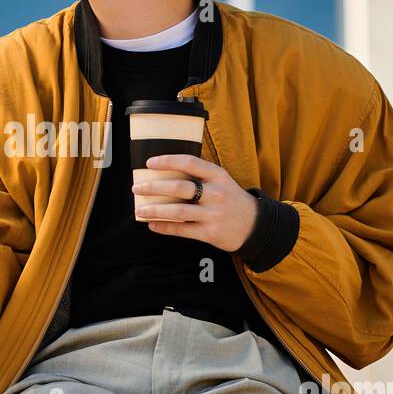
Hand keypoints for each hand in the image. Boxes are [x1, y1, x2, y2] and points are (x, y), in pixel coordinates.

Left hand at [132, 153, 259, 252]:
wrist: (255, 225)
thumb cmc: (231, 200)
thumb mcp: (222, 181)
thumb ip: (200, 176)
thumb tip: (165, 172)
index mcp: (218, 176)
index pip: (190, 162)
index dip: (168, 161)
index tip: (150, 163)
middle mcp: (216, 193)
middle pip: (179, 187)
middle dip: (154, 187)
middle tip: (137, 188)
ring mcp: (213, 214)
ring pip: (177, 211)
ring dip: (154, 210)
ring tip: (139, 210)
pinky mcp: (210, 232)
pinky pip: (182, 229)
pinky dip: (164, 227)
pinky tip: (153, 225)